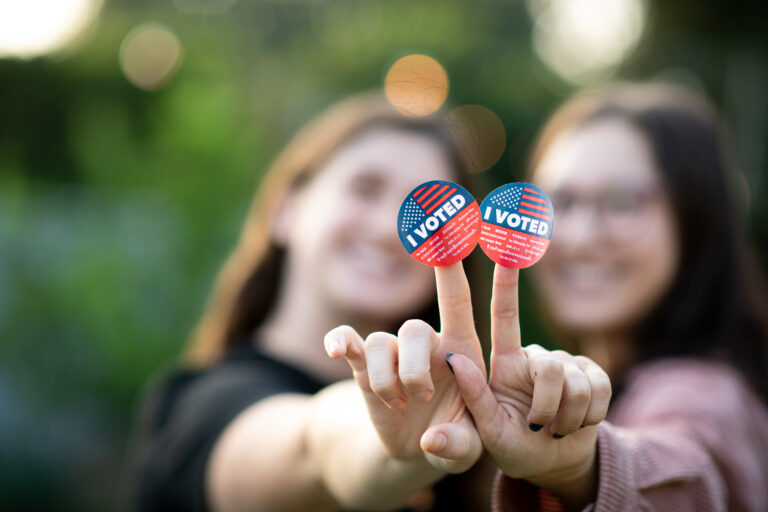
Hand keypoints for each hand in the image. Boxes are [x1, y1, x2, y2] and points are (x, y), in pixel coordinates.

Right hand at [324, 262, 484, 472]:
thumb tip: (431, 440)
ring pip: (380, 344)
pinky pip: (349, 343)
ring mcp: (393, 354)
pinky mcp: (364, 368)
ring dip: (385, 379)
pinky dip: (340, 341)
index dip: (450, 268)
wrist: (420, 449)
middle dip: (413, 368)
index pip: (456, 301)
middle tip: (422, 397)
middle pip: (413, 329)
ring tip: (397, 405)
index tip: (445, 231)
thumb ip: (458, 446)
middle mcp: (426, 344)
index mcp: (460, 350)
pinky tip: (336, 350)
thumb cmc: (457, 439)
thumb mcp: (468, 449)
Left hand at [446, 265, 610, 505]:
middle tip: (539, 426)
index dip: (506, 283)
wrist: (554, 463)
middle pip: (550, 367)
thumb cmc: (514, 447)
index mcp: (505, 363)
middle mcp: (535, 356)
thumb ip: (473, 397)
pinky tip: (577, 424)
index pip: (505, 316)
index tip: (506, 248)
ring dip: (568, 417)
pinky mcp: (594, 374)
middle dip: (548, 406)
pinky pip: (600, 390)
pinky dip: (589, 417)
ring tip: (555, 427)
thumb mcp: (488, 429)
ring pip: (576, 382)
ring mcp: (567, 363)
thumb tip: (453, 357)